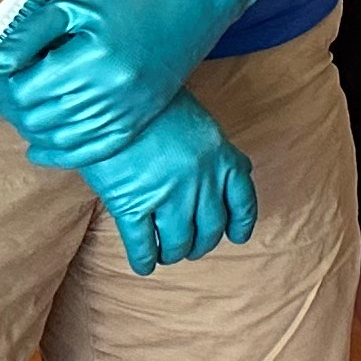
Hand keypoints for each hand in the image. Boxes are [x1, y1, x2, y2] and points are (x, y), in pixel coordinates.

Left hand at [0, 0, 320, 167]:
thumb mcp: (73, 2)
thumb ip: (29, 35)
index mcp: (92, 58)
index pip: (27, 91)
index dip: (5, 85)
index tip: (0, 73)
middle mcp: (113, 90)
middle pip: (42, 117)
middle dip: (15, 108)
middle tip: (5, 92)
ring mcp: (131, 107)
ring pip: (66, 138)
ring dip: (35, 129)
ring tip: (23, 111)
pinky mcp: (144, 115)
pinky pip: (98, 149)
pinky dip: (66, 153)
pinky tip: (43, 148)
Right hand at [71, 93, 258, 272]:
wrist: (118, 95)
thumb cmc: (157, 103)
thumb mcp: (200, 123)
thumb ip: (215, 151)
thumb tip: (234, 170)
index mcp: (221, 158)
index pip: (242, 201)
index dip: (240, 223)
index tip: (236, 236)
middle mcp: (201, 182)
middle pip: (209, 228)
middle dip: (201, 244)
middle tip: (191, 247)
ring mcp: (167, 196)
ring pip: (178, 241)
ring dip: (174, 253)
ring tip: (168, 254)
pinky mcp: (131, 205)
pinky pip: (142, 244)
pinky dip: (145, 259)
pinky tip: (144, 265)